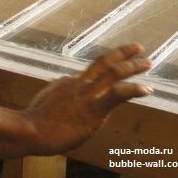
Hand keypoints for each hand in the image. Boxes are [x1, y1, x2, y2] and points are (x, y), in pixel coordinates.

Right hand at [23, 43, 151, 154]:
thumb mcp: (44, 100)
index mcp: (69, 83)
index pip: (91, 71)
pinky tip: (147, 89)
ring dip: (133, 67)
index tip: (117, 61)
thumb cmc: (33, 121)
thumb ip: (56, 91)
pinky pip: (117, 94)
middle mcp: (79, 84)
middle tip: (138, 47)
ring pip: (113, 73)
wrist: (29, 130)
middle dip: (122, 53)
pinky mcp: (93, 109)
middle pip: (104, 62)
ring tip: (148, 62)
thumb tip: (61, 83)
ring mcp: (87, 95)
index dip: (106, 65)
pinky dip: (134, 89)